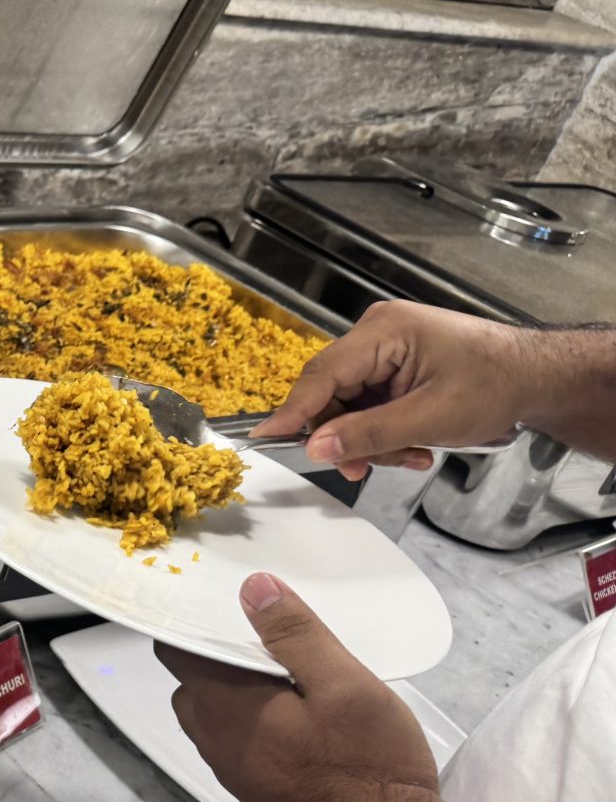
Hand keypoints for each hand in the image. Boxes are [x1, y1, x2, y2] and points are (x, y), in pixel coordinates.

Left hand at [154, 573, 445, 801]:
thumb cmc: (368, 767)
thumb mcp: (343, 683)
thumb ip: (294, 634)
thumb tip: (253, 589)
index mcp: (224, 705)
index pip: (176, 649)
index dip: (192, 620)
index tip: (221, 601)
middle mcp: (214, 738)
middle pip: (193, 681)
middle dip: (219, 654)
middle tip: (269, 634)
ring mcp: (232, 769)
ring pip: (214, 714)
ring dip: (238, 689)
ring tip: (289, 673)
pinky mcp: (255, 790)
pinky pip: (236, 741)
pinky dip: (253, 720)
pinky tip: (298, 716)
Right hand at [254, 299, 533, 481]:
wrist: (538, 377)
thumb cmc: (496, 384)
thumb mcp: (430, 418)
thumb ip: (369, 433)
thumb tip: (316, 447)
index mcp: (383, 331)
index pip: (322, 375)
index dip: (294, 411)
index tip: (264, 438)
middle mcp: (377, 334)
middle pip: (332, 393)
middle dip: (347, 435)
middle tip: (361, 469)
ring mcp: (385, 350)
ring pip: (350, 405)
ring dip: (372, 439)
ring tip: (409, 457)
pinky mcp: (395, 367)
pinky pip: (370, 405)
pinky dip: (385, 432)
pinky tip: (412, 447)